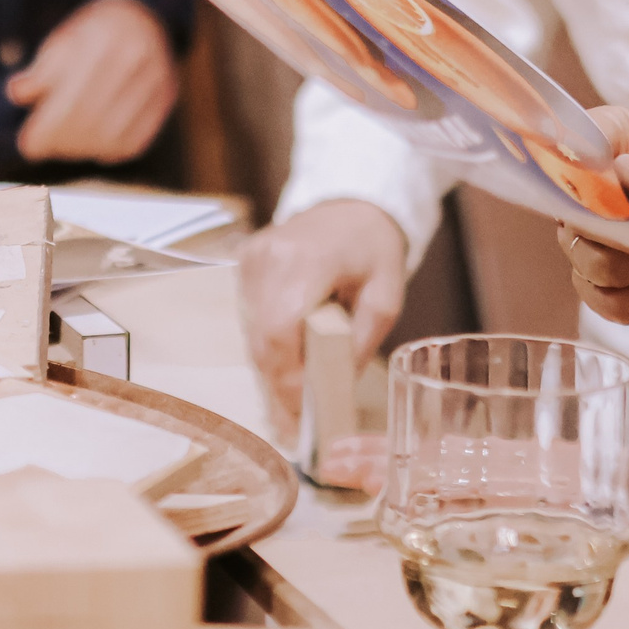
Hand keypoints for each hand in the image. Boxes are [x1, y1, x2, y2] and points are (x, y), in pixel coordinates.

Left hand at [7, 0, 177, 162]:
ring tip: (61, 146)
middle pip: (92, 118)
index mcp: (104, 38)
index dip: (47, 127)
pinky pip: (135, 142)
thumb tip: (17, 95)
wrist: (142, 17)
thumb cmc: (91, 35)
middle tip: (39, 149)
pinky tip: (89, 146)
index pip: (72, 97)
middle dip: (59, 141)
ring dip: (80, 149)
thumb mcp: (61, 42)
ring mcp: (157, 80)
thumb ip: (40, 71)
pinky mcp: (167, 98)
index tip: (27, 146)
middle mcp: (136, 58)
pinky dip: (107, 151)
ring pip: (113, 135)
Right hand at [238, 200, 407, 429]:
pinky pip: (251, 317)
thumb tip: (335, 386)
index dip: (289, 376)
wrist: (350, 206)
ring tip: (295, 398)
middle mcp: (267, 259)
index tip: (304, 411)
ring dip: (273, 366)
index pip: (282, 329)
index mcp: (305, 262)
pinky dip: (269, 343)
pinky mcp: (243, 264)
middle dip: (279, 383)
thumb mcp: (384, 297)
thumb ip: (359, 340)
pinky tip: (289, 359)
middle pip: (262, 338)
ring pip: (252, 333)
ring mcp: (250, 260)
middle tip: (297, 422)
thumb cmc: (373, 250)